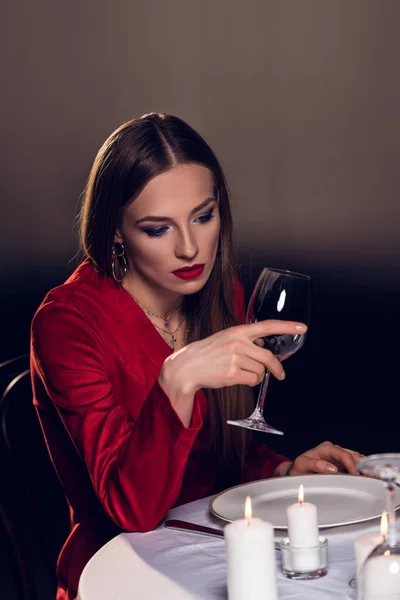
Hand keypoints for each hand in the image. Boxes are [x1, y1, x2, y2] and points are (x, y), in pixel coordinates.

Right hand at [159, 319, 305, 426]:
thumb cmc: (208, 353)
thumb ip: (245, 341)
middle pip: (269, 356)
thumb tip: (265, 348)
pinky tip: (238, 378)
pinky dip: (250, 382)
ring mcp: (235, 358)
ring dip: (256, 375)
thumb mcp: (226, 338)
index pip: (267, 326)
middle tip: (280, 374)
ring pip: (261, 371)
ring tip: (242, 373)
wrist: (187, 366)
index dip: (287, 326)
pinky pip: (253, 380)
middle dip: (277, 368)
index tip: (303, 328)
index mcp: (238, 331)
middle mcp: (238, 343)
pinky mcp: (232, 374)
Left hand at [282, 441, 363, 475]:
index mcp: (326, 448)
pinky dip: (362, 470)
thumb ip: (316, 465)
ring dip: (364, 467)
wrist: (297, 471)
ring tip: (372, 476)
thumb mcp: (303, 464)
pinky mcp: (342, 465)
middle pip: (352, 455)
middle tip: (370, 475)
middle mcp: (334, 450)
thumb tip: (332, 468)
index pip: (342, 453)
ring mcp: (339, 457)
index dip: (350, 463)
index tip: (355, 473)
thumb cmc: (299, 468)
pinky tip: (368, 476)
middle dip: (362, 465)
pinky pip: (355, 465)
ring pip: (356, 459)